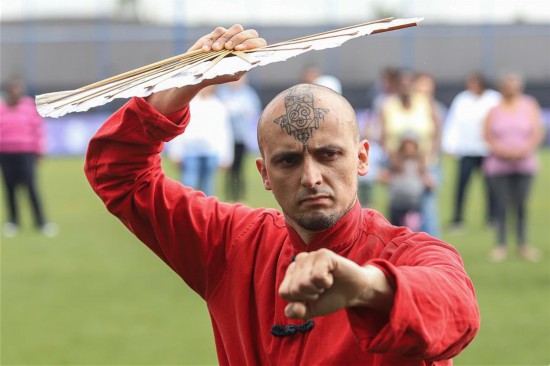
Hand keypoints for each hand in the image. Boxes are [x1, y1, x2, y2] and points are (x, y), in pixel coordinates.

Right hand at [147, 25, 265, 113]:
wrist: (199, 74)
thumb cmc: (218, 76)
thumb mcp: (233, 74)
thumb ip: (244, 67)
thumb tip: (255, 61)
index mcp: (248, 53)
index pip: (259, 43)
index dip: (252, 43)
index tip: (240, 49)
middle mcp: (242, 43)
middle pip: (250, 32)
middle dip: (239, 38)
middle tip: (229, 48)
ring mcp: (230, 38)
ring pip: (235, 29)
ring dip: (225, 38)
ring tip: (216, 49)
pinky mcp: (217, 35)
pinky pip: (218, 32)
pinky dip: (212, 40)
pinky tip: (206, 50)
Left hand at [278, 249, 393, 319]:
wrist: (354, 292)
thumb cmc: (330, 297)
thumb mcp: (311, 309)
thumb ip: (298, 312)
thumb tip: (294, 309)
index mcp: (291, 273)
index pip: (284, 292)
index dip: (300, 300)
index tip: (312, 296)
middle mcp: (298, 262)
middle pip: (294, 289)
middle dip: (310, 295)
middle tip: (321, 289)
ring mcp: (310, 256)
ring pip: (304, 283)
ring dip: (319, 289)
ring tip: (325, 283)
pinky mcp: (323, 254)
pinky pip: (318, 276)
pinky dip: (326, 282)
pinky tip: (331, 276)